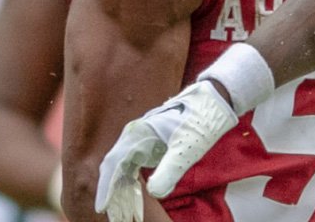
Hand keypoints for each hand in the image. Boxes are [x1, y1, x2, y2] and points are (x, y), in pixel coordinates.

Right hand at [94, 80, 237, 221]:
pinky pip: (133, 164)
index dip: (106, 186)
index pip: (114, 163)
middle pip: (114, 165)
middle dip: (110, 190)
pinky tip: (131, 192)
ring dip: (119, 186)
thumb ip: (169, 170)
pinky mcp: (151, 143)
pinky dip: (129, 180)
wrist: (213, 102)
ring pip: (122, 165)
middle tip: (109, 212)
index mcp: (138, 133)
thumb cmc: (200, 122)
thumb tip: (153, 192)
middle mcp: (135, 135)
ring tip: (117, 207)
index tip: (101, 206)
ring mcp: (142, 138)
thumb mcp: (186, 149)